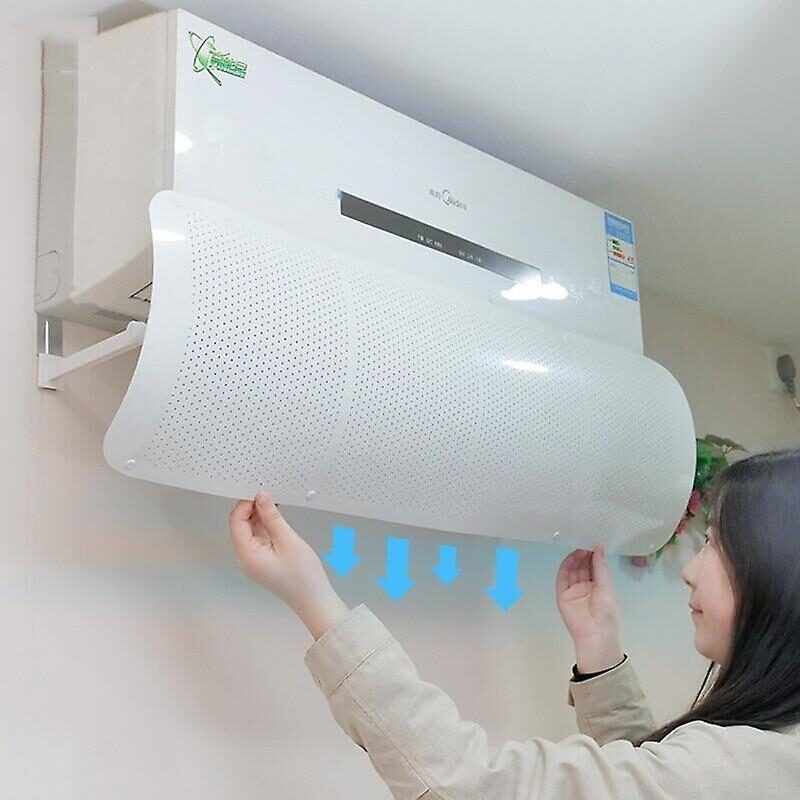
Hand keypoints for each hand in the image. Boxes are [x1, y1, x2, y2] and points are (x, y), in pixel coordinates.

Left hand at [229, 492, 349, 639]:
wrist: (315, 600)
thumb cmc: (303, 575)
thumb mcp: (288, 540)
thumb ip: (272, 517)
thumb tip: (260, 496)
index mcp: (246, 555)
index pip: (236, 522)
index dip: (245, 504)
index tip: (259, 491)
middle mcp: (246, 558)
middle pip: (241, 526)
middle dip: (252, 508)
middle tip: (268, 494)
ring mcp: (254, 560)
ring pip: (250, 530)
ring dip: (260, 515)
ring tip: (275, 502)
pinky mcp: (264, 560)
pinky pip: (259, 537)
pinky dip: (266, 525)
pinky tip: (277, 516)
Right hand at [556, 546, 623, 673]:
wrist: (595, 635)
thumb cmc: (606, 614)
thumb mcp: (606, 588)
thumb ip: (600, 568)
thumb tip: (599, 548)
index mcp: (599, 587)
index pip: (595, 567)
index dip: (595, 556)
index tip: (595, 543)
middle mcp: (585, 587)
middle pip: (583, 567)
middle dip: (584, 555)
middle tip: (586, 542)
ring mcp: (573, 590)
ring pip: (573, 570)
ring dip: (575, 558)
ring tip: (580, 547)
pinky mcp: (563, 594)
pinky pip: (562, 577)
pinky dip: (565, 566)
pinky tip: (571, 557)